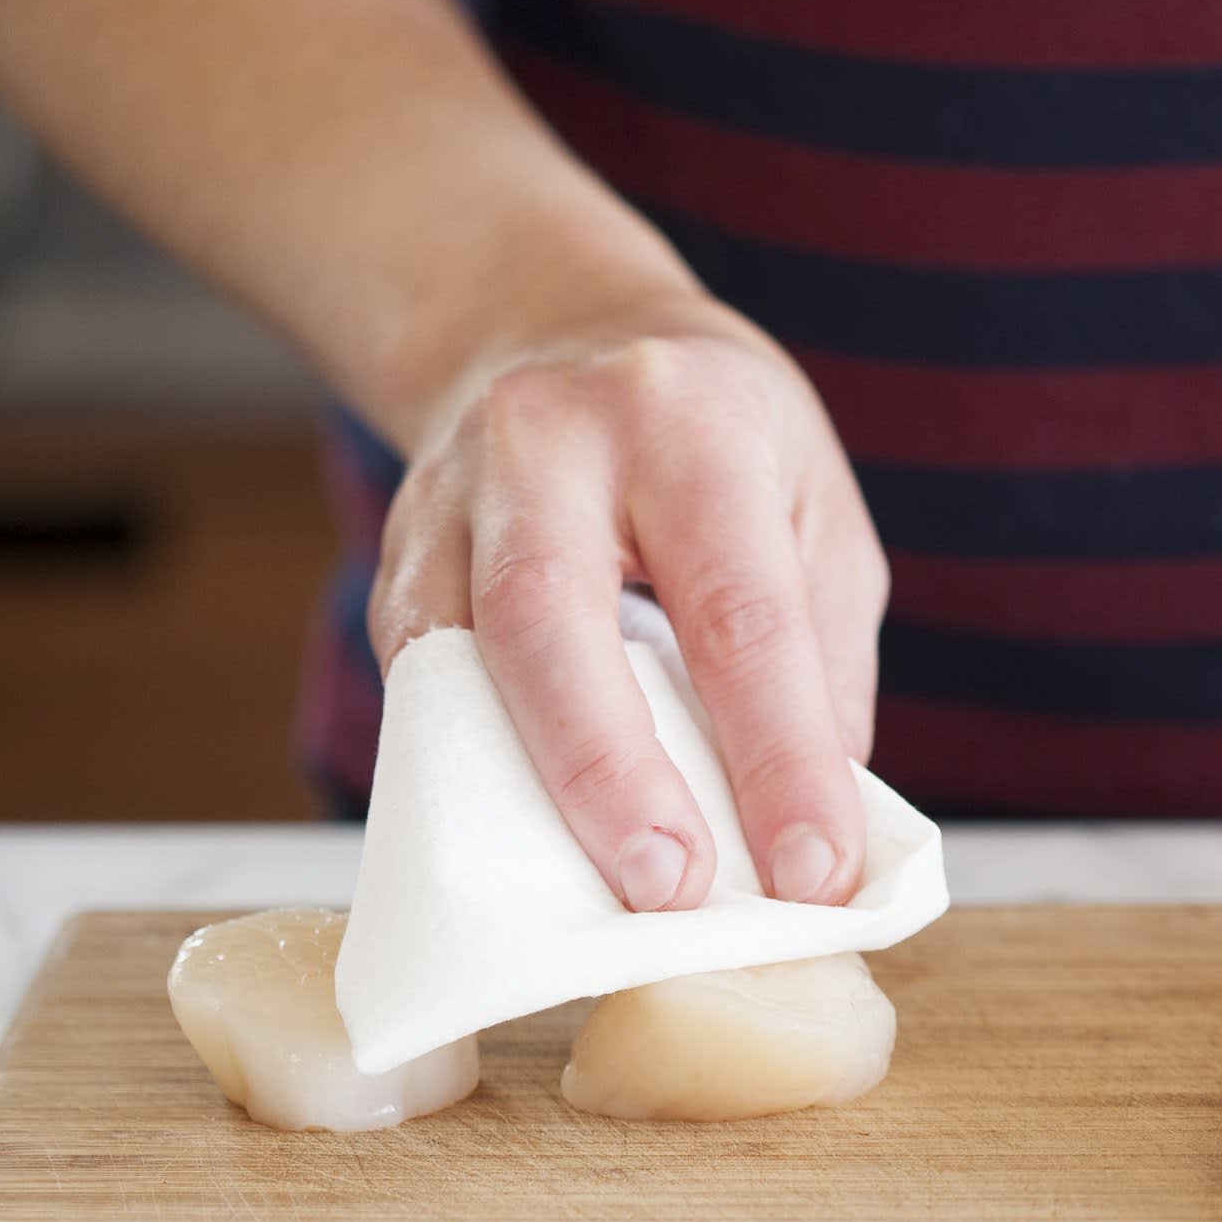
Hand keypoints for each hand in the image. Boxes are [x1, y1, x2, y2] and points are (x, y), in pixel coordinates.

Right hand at [368, 279, 887, 913]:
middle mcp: (549, 440)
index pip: (740, 610)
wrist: (556, 326)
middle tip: (672, 891)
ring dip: (527, 789)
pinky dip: (471, 773)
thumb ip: (824, 655)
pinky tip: (521, 841)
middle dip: (611, 771)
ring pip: (459, 655)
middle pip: (551, 615)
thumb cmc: (714, 436)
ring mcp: (449, 494)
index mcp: (687, 422)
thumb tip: (819, 815)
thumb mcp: (811, 502)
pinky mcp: (397, 556)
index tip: (817, 872)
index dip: (780, 754)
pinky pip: (420, 681)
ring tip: (594, 895)